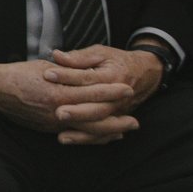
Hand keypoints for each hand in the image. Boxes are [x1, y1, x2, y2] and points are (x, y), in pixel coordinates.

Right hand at [0, 56, 140, 143]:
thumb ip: (69, 73)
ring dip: (107, 131)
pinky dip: (91, 136)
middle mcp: (56, 110)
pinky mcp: (48, 129)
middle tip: (135, 121)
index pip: (92, 92)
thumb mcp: (46, 68)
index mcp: (57, 91)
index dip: (111, 91)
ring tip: (124, 131)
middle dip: (116, 120)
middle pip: (94, 118)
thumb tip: (89, 74)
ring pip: (86, 130)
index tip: (128, 89)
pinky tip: (102, 136)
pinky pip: (75, 134)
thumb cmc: (19, 74)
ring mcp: (52, 123)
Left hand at [43, 44, 163, 133]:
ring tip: (59, 128)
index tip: (47, 74)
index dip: (67, 75)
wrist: (145, 74)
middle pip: (96, 107)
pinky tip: (65, 138)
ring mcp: (117, 111)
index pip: (87, 78)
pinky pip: (101, 132)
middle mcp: (117, 97)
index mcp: (113, 76)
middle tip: (58, 111)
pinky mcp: (114, 119)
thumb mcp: (101, 53)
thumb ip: (79, 57)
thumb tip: (57, 56)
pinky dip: (84, 137)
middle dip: (77, 111)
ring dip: (79, 127)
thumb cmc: (118, 61)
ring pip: (99, 122)